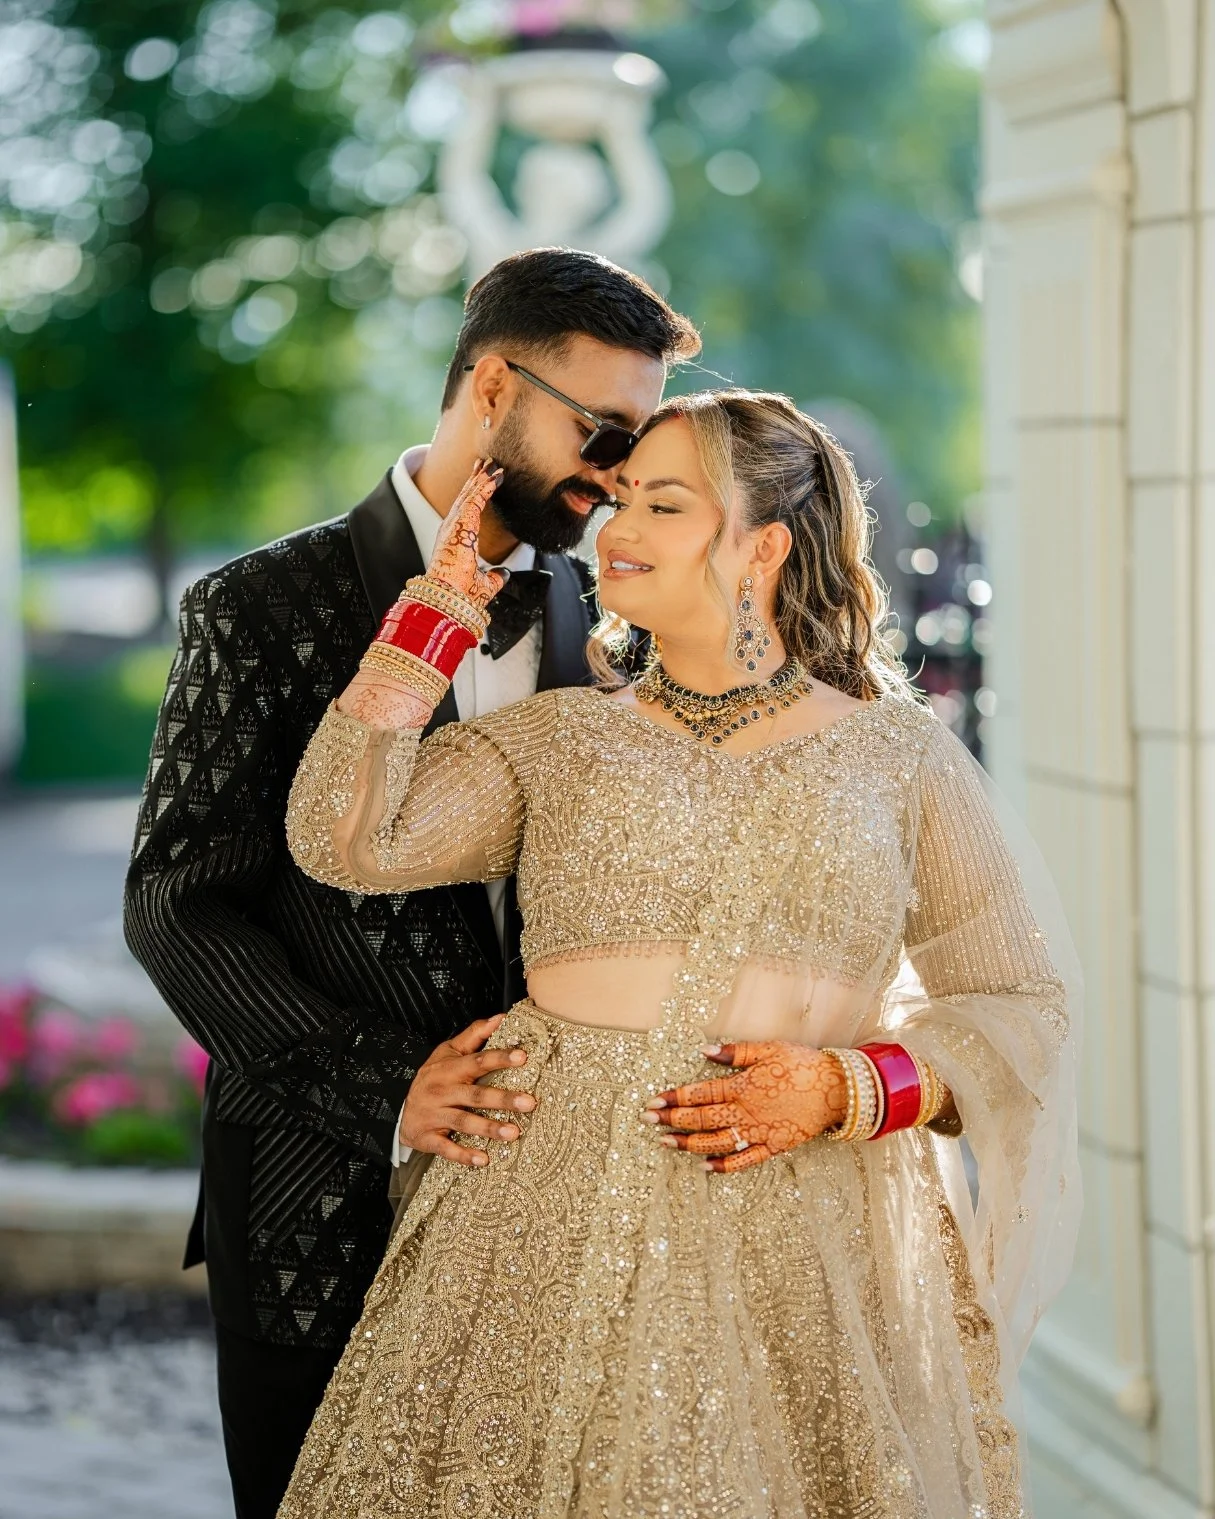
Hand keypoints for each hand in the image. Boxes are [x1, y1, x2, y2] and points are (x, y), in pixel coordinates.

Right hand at [400, 1013, 536, 1167]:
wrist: (400, 1108)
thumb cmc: (433, 1078)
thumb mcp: (448, 1051)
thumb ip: (475, 1035)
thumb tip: (501, 1018)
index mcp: (450, 1069)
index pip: (478, 1061)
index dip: (500, 1058)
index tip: (523, 1056)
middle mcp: (443, 1091)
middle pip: (475, 1095)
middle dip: (503, 1099)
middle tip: (529, 1102)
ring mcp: (435, 1115)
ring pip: (464, 1121)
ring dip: (489, 1128)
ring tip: (514, 1133)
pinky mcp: (428, 1138)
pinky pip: (446, 1148)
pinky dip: (464, 1155)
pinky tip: (483, 1160)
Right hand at [429, 458, 506, 611]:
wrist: (449, 599)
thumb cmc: (461, 595)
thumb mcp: (484, 584)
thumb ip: (494, 577)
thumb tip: (504, 574)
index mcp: (454, 540)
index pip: (466, 511)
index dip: (475, 494)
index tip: (484, 480)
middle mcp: (451, 528)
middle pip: (466, 497)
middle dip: (477, 479)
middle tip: (487, 462)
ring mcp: (453, 524)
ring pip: (470, 495)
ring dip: (483, 478)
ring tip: (493, 463)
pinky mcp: (460, 524)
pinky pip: (476, 499)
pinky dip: (487, 486)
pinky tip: (497, 476)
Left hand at [642, 1040, 846, 1173]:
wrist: (837, 1089)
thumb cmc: (802, 1064)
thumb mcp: (769, 1049)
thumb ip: (735, 1053)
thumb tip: (705, 1051)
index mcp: (741, 1086)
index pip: (699, 1094)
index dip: (673, 1097)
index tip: (653, 1100)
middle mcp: (745, 1112)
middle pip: (700, 1119)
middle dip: (670, 1119)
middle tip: (647, 1120)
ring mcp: (758, 1132)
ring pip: (715, 1142)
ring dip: (688, 1143)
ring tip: (665, 1143)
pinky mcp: (773, 1147)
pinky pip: (744, 1161)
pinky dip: (723, 1166)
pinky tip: (705, 1168)